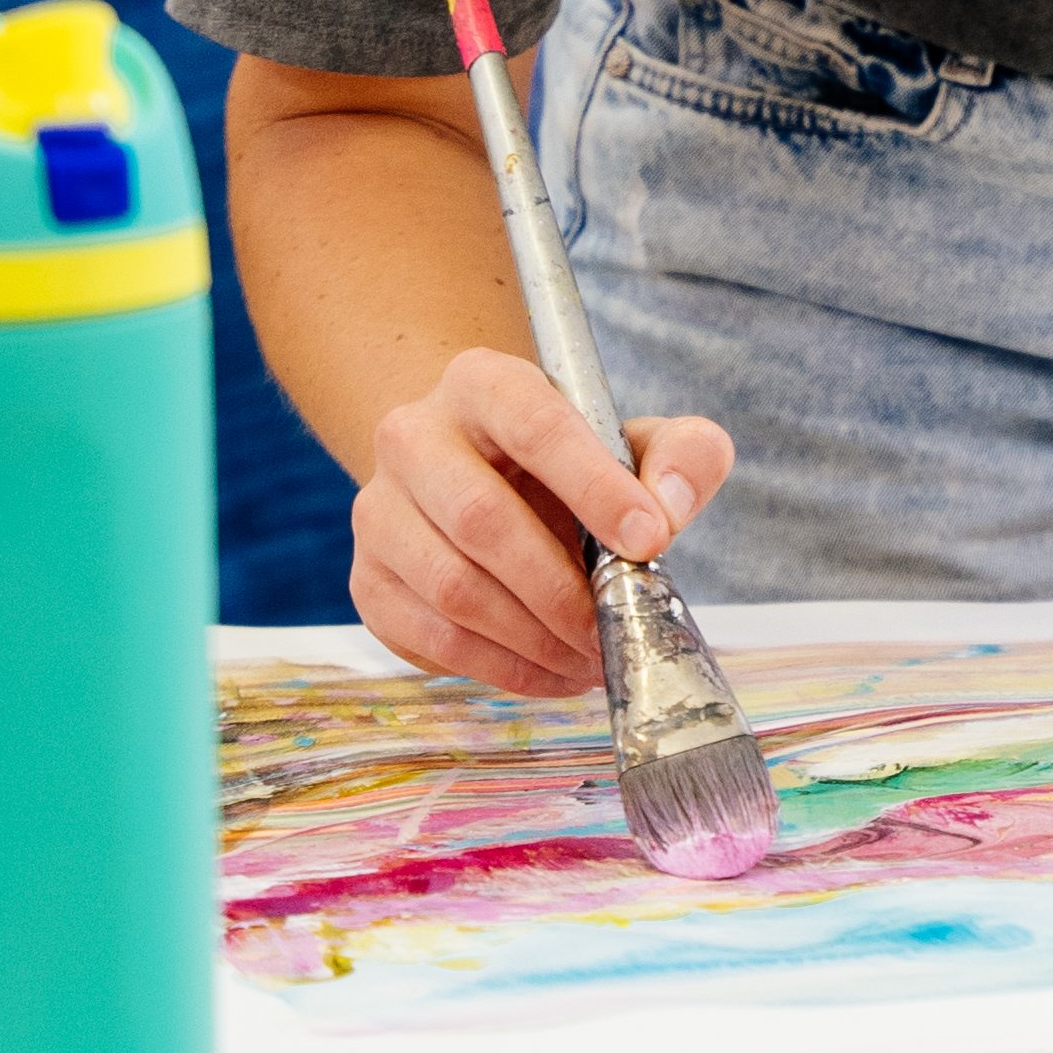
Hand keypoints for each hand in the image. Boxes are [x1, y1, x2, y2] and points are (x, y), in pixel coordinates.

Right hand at [348, 346, 734, 697]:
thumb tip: (668, 508)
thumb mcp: (637, 441)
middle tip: (615, 625)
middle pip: (481, 519)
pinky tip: (551, 669)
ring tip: (590, 656)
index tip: (650, 542)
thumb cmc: (571, 463)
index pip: (534, 427)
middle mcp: (412, 437)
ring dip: (534, 639)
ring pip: (453, 588)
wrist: (483, 480)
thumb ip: (682, 456)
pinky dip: (502, 667)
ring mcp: (379, 512)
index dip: (594, 487)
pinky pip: (432, 638)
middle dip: (561, 588)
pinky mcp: (370, 582)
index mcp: (482, 383)